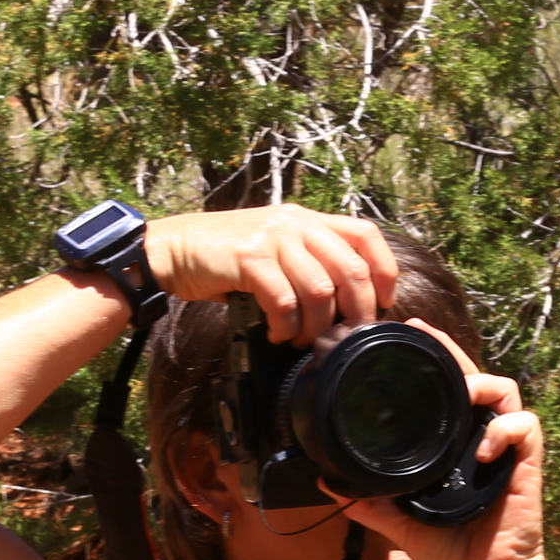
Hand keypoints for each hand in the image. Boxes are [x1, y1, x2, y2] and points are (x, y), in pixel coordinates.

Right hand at [143, 206, 397, 347]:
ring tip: (300, 340)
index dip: (384, 271)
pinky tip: (275, 333)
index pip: (366, 235)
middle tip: (344, 337)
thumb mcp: (277, 247)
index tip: (383, 304)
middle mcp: (296, 223)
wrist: (176, 248)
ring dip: (315, 326)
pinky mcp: (250, 257)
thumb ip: (309, 262)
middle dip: (356, 312)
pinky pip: (283, 300)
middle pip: (350, 269)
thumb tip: (348, 304)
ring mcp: (273, 238)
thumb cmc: (228, 256)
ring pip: (320, 290)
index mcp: (309, 219)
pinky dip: (285, 325)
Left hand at [338, 327, 559, 559]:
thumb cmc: (453, 552)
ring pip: (506, 391)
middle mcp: (480, 440)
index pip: (447, 392)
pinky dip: (504, 430)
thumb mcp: (401, 524)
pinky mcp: (527, 466)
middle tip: (422, 332)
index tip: (406, 339)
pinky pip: (525, 428)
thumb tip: (329, 486)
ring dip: (483, 385)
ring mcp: (505, 451)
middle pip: (474, 378)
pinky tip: (482, 447)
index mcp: (454, 447)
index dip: (432, 362)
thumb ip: (371, 503)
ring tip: (462, 393)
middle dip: (450, 350)